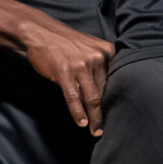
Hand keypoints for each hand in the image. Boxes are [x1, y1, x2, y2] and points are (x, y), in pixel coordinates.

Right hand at [19, 14, 112, 131]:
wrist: (41, 32)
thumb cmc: (67, 43)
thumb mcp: (90, 48)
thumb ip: (102, 64)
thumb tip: (110, 89)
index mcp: (106, 51)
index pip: (117, 80)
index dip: (118, 99)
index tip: (121, 114)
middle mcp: (97, 57)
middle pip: (106, 91)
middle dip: (107, 112)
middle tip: (109, 127)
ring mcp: (81, 65)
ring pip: (92, 97)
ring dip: (95, 118)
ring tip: (96, 131)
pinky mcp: (64, 72)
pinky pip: (73, 97)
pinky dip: (78, 112)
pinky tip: (82, 123)